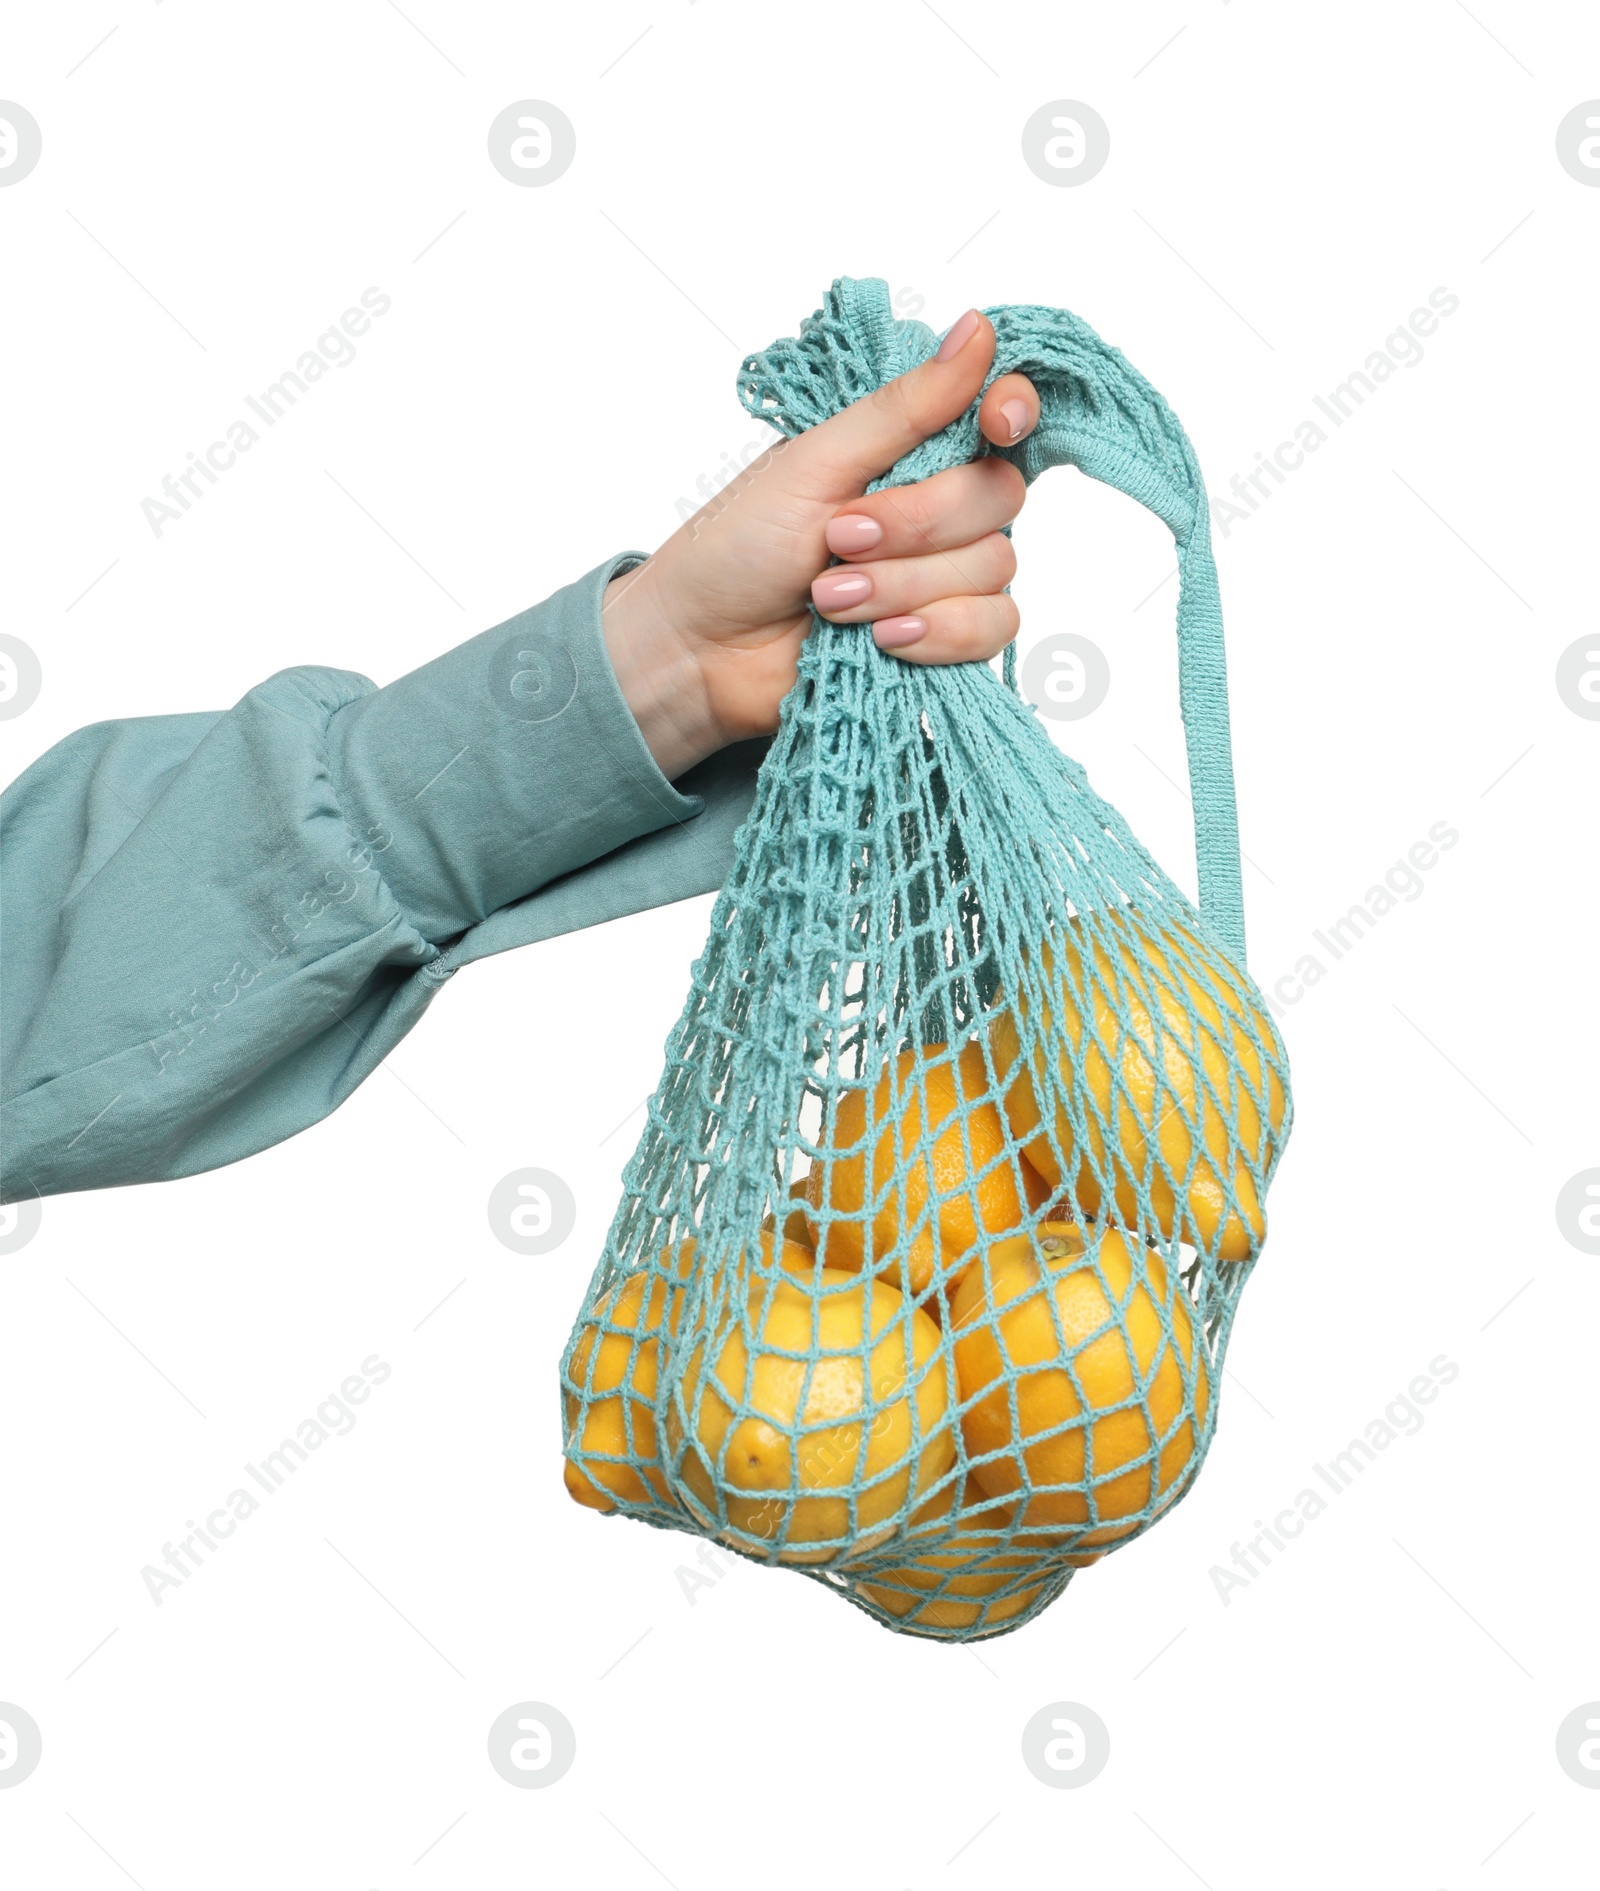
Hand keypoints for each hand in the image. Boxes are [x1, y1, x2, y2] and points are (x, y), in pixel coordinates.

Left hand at [602, 308, 1038, 778]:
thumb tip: (977, 329)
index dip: (1013, 410)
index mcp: (910, 449)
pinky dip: (937, 632)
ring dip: (905, 587)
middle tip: (837, 540)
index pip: (1000, 413)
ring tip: (829, 600)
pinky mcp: (944, 638)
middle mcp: (940, 507)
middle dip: (916, 526)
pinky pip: (990, 630)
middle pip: (997, 496)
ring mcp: (946, 574)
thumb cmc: (740, 546)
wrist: (703, 648)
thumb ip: (904, 408)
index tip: (994, 421)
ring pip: (992, 569)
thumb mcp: (815, 463)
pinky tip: (881, 638)